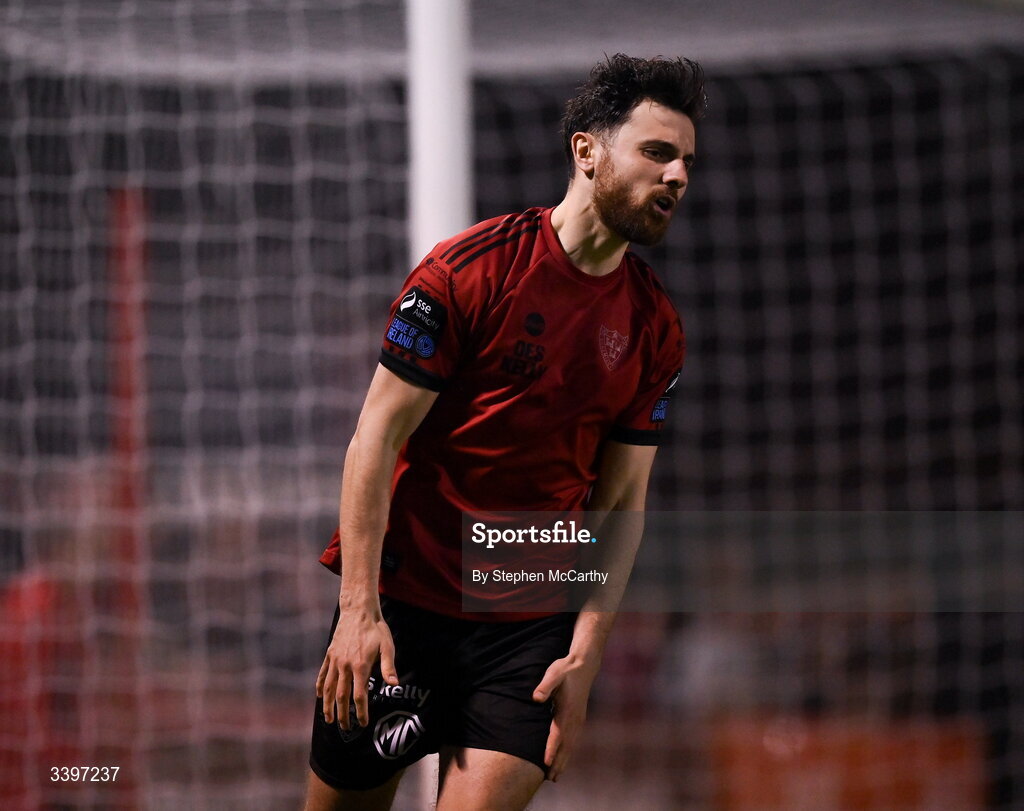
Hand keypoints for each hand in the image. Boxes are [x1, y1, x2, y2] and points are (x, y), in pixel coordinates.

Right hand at [316, 604, 397, 729]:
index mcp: (360, 666)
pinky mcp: (330, 654)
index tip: (362, 723)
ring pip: (329, 688)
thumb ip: (388, 667)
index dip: (360, 711)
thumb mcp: (387, 646)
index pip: (359, 696)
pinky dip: (320, 686)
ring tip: (328, 719)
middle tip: (345, 728)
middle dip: (342, 714)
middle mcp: (345, 666)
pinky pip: (323, 674)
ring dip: (328, 705)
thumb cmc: (376, 629)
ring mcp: (335, 660)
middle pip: (341, 696)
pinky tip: (320, 696)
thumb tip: (394, 685)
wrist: (358, 611)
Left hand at [533, 654, 597, 781]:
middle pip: (566, 746)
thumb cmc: (565, 669)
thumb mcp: (553, 673)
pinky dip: (568, 752)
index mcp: (567, 711)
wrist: (584, 664)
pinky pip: (574, 740)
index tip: (545, 764)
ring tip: (556, 776)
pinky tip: (564, 758)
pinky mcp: (579, 718)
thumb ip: (545, 686)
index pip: (558, 735)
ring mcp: (579, 719)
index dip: (551, 750)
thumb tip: (536, 698)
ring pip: (571, 745)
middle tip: (550, 779)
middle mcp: (575, 719)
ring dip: (564, 761)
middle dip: (558, 763)